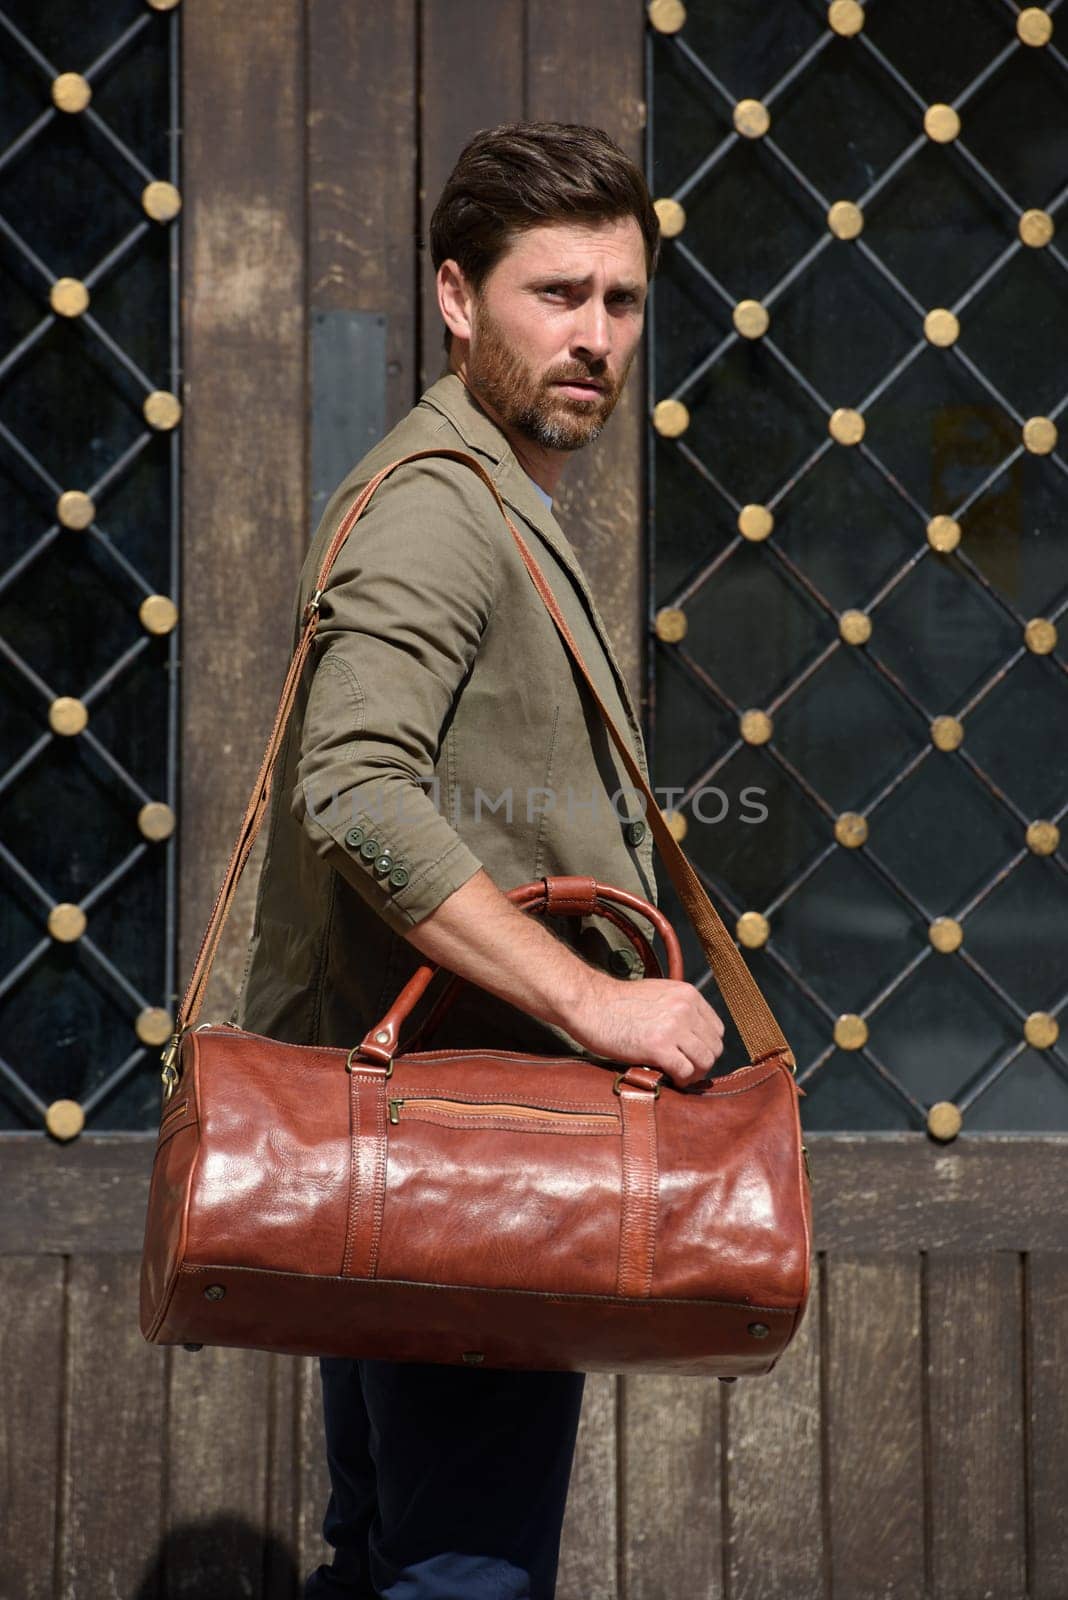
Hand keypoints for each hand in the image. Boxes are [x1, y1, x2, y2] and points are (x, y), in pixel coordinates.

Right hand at [565, 975, 725, 1088]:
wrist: (590, 1004)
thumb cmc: (617, 1002)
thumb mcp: (658, 994)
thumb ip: (678, 1009)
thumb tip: (692, 1036)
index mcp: (688, 994)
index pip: (716, 1029)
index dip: (706, 1047)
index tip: (693, 1055)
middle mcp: (685, 1009)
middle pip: (714, 1047)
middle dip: (702, 1062)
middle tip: (687, 1070)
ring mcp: (673, 1027)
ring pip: (705, 1061)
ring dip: (694, 1074)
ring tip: (679, 1076)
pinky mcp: (658, 1046)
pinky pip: (685, 1071)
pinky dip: (681, 1080)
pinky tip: (670, 1079)